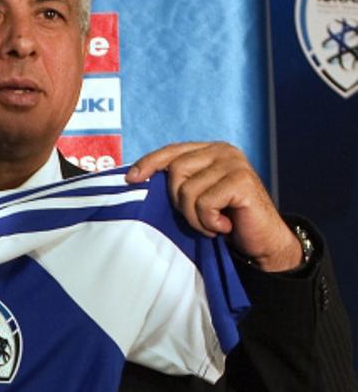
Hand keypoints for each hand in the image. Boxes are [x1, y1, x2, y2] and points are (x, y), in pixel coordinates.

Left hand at [126, 142, 301, 271]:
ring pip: (187, 190)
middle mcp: (223, 151)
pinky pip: (205, 203)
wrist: (261, 240)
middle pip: (175, 170)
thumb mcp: (197, 196)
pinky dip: (209, 222)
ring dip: (195, 216)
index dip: (149, 163)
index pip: (171, 151)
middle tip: (198, 216)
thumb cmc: (225, 219)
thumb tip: (137, 178)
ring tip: (212, 223)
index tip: (131, 179)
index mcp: (210, 150)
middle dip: (179, 201)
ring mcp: (234, 164)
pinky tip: (224, 225)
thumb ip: (179, 181)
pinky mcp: (242, 181)